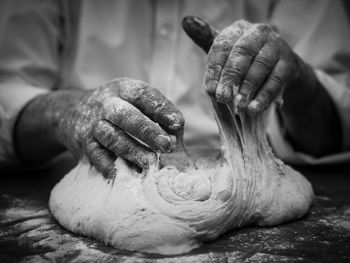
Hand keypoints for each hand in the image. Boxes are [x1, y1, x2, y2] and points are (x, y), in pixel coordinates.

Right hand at [56, 78, 183, 177]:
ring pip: (112, 137)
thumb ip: (155, 112)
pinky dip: (106, 164)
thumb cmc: (115, 108)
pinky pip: (95, 154)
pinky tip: (119, 173)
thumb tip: (176, 131)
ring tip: (151, 162)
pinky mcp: (84, 143)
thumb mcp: (132, 100)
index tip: (178, 124)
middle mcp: (106, 104)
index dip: (161, 108)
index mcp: (122, 89)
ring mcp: (93, 124)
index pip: (143, 94)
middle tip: (167, 145)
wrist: (70, 112)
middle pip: (126, 116)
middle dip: (147, 131)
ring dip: (132, 150)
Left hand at [183, 17, 313, 113]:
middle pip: (242, 54)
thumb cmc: (245, 60)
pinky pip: (276, 81)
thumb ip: (207, 41)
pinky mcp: (289, 64)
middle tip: (222, 98)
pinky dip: (264, 96)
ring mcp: (277, 46)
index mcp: (239, 29)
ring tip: (239, 107)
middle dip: (231, 77)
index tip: (210, 90)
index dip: (215, 69)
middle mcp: (259, 33)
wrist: (279, 68)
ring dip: (248, 88)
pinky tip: (254, 109)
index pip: (223, 46)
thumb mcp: (226, 51)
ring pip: (261, 67)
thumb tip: (186, 21)